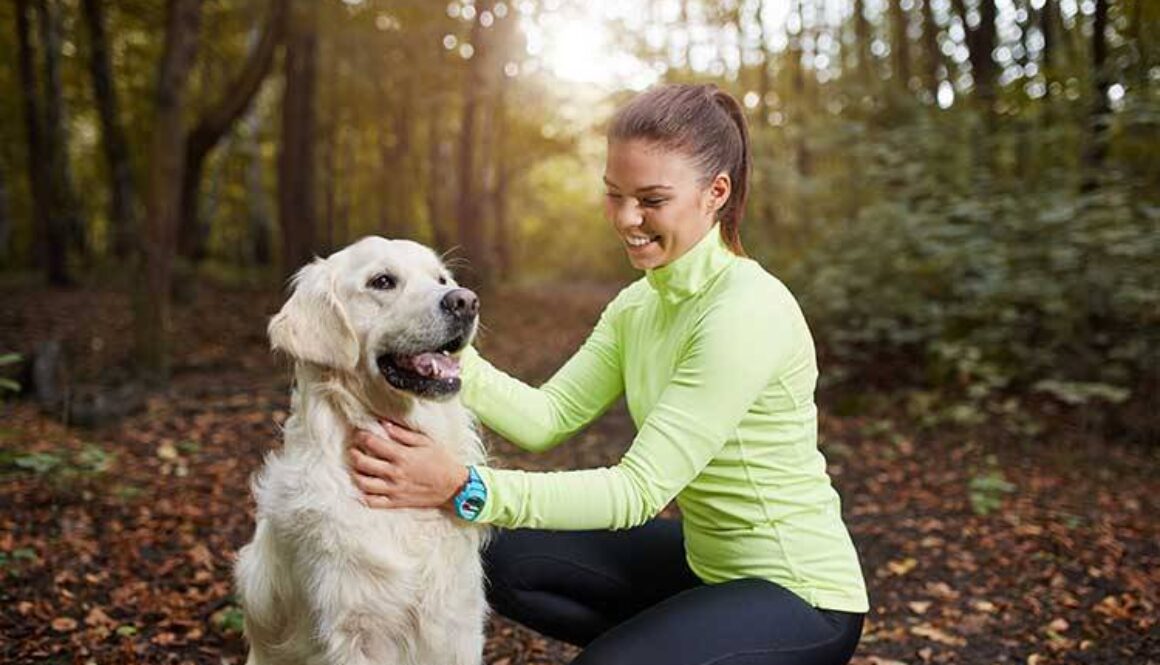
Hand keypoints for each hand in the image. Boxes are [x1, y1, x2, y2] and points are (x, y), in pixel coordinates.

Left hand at [349, 420, 468, 509]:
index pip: (372, 444)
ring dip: (355, 474)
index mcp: (402, 456)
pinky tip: (364, 488)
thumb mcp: (425, 442)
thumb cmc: (441, 461)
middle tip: (353, 449)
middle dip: (354, 454)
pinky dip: (364, 496)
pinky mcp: (396, 502)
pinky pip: (373, 502)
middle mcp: (395, 473)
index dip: (362, 436)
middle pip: (363, 463)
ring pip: (364, 484)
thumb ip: (403, 434)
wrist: (453, 486)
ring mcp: (394, 489)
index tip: (359, 434)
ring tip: (357, 468)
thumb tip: (384, 424)